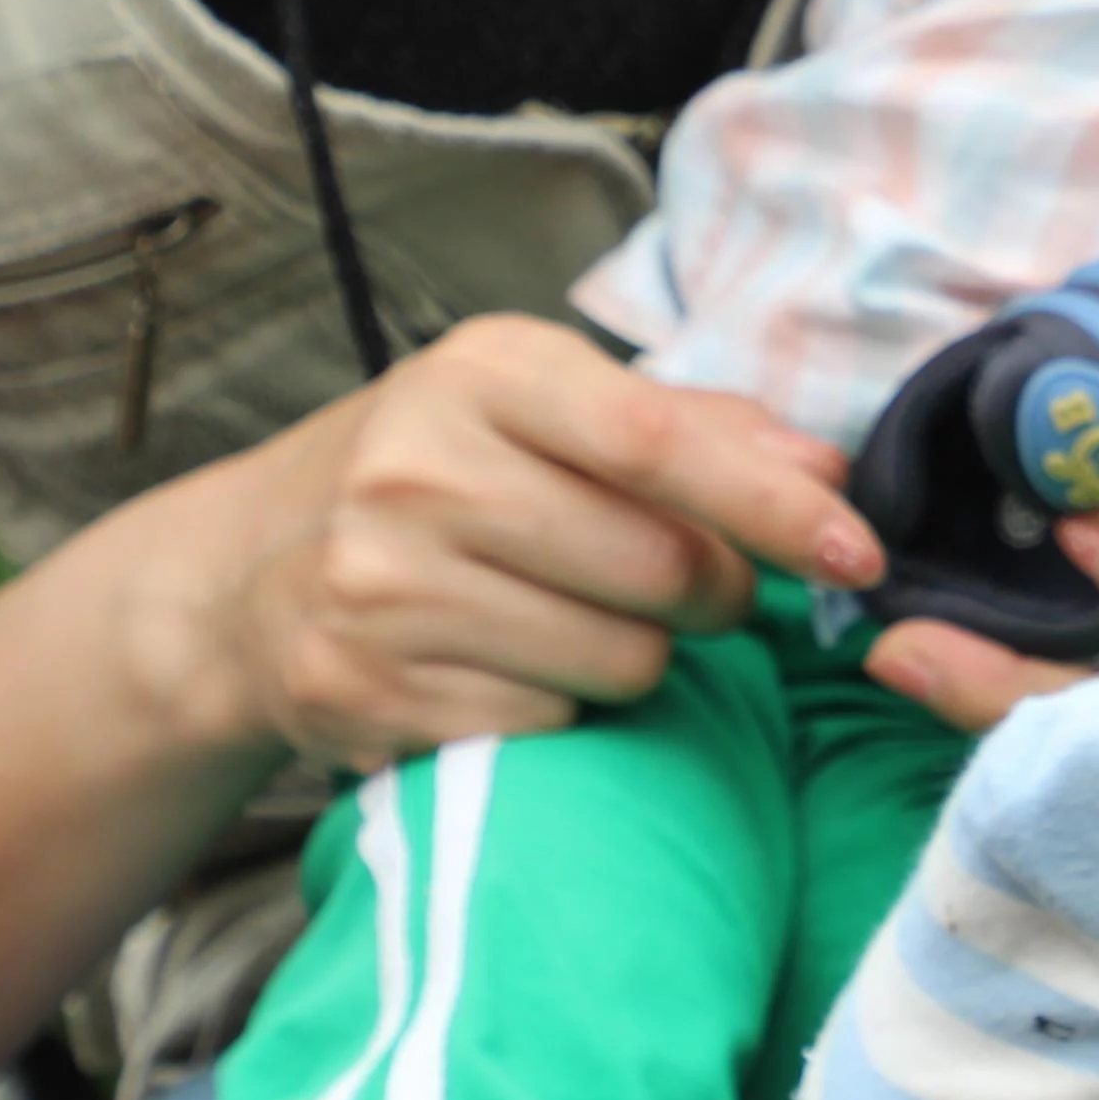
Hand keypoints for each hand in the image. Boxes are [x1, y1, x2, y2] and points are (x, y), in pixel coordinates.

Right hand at [157, 317, 881, 780]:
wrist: (242, 575)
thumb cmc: (435, 477)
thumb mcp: (540, 411)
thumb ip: (694, 430)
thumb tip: (827, 474)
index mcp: (481, 374)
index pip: (659, 443)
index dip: (774, 507)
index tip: (857, 553)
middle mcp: (418, 472)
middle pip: (659, 571)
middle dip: (711, 596)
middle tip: (687, 591)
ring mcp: (380, 588)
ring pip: (618, 661)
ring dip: (636, 659)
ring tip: (572, 620)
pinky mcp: (362, 691)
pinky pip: (544, 725)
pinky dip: (557, 711)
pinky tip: (505, 667)